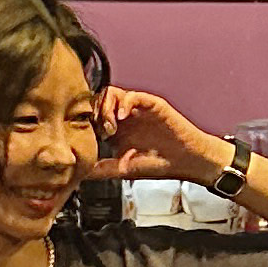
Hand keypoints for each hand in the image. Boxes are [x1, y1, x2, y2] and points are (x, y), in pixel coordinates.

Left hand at [97, 86, 228, 185]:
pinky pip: (133, 95)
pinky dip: (124, 102)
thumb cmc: (160, 164)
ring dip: (107, 107)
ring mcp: (137, 109)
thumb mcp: (124, 169)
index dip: (87, 123)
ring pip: (111, 93)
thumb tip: (80, 173)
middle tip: (103, 132)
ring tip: (112, 126)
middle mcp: (124, 116)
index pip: (92, 115)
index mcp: (115, 129)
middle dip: (95, 114)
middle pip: (98, 101)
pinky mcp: (152, 104)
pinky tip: (122, 117)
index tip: (91, 138)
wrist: (186, 162)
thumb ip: (102, 168)